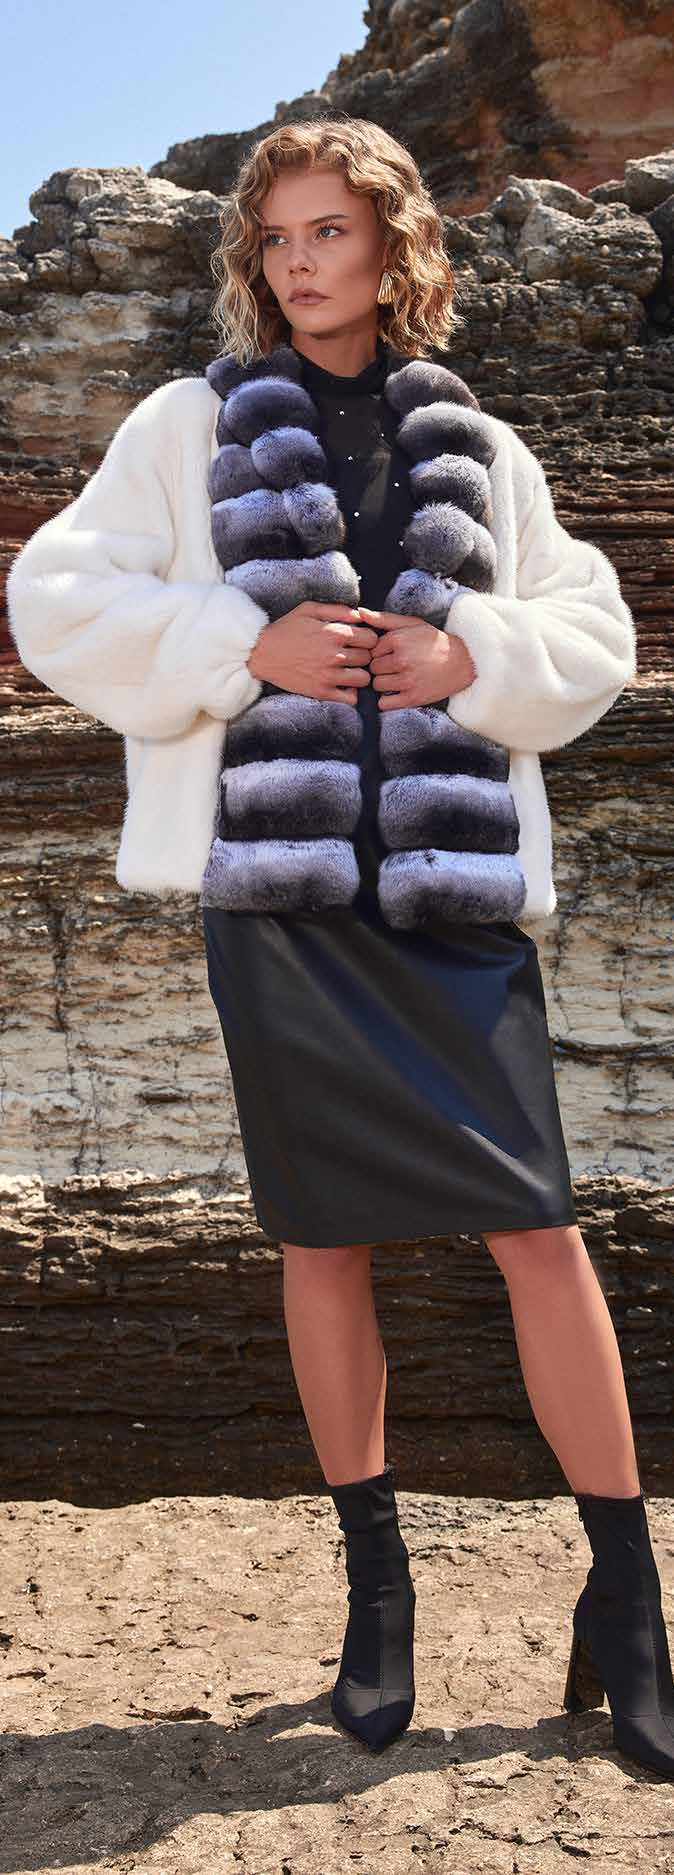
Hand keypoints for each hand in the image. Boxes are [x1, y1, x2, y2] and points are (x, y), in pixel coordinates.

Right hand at [246, 600, 378, 704]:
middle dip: (364, 656)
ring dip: (359, 674)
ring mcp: (329, 675)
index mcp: (335, 632)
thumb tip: (361, 615)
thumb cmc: (285, 629)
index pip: (371, 639)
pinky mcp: (321, 692)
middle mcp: (335, 655)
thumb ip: (337, 610)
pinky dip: (351, 692)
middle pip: (369, 658)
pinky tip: (343, 685)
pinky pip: (351, 698)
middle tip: (353, 656)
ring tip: (349, 670)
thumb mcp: (309, 609)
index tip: (360, 642)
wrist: (261, 654)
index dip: (368, 639)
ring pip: (364, 678)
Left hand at [357, 606, 476, 710]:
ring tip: (399, 677)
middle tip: (398, 666)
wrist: (463, 662)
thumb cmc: (434, 641)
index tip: (394, 652)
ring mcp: (407, 680)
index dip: (381, 652)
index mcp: (398, 640)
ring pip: (377, 684)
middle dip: (382, 667)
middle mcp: (401, 660)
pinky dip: (388, 699)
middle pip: (373, 668)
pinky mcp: (413, 698)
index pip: (371, 649)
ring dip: (384, 683)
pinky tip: (398, 692)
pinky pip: (384, 703)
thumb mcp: (412, 624)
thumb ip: (384, 619)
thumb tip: (359, 612)